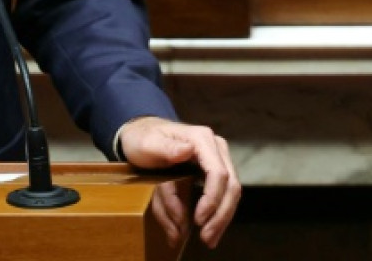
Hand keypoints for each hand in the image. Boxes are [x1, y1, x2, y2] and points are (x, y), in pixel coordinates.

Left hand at [119, 117, 240, 249]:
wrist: (141, 134)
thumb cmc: (142, 138)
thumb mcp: (147, 143)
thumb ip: (165, 148)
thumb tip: (188, 151)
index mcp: (201, 139)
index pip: (218, 173)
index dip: (212, 199)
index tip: (199, 220)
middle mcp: (215, 147)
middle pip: (230, 185)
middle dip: (220, 214)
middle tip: (206, 238)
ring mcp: (217, 158)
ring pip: (230, 193)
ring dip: (221, 218)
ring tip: (208, 239)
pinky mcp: (214, 170)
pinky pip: (222, 194)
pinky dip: (216, 213)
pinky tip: (208, 228)